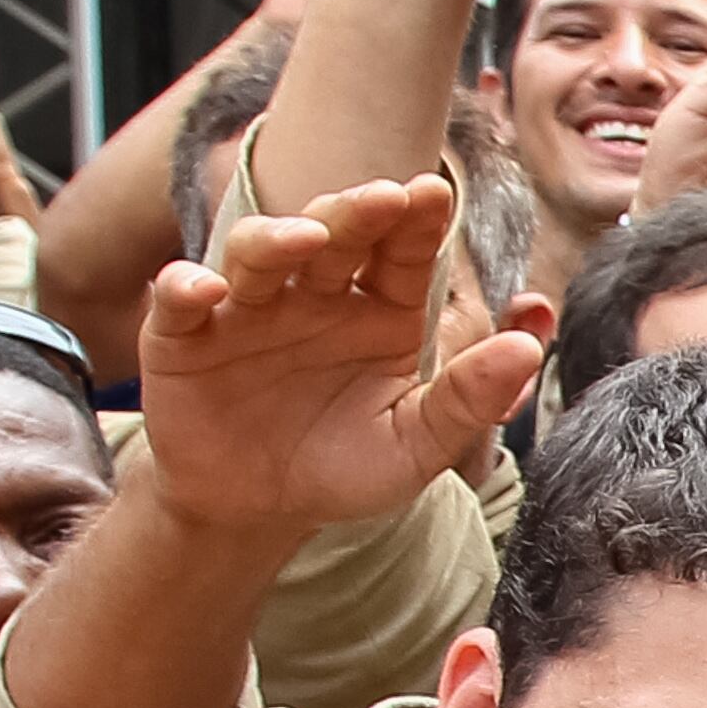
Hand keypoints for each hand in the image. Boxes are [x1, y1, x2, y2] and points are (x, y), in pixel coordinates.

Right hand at [135, 178, 541, 536]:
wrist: (261, 513)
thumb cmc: (345, 468)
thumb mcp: (416, 446)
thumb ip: (470, 399)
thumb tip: (528, 348)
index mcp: (383, 311)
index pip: (404, 253)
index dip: (416, 221)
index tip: (434, 194)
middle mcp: (317, 296)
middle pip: (335, 234)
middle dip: (357, 211)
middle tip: (385, 198)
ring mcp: (249, 309)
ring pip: (259, 251)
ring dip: (278, 237)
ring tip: (306, 237)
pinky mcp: (183, 338)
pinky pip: (178, 301)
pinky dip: (185, 287)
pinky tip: (204, 289)